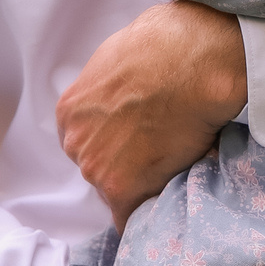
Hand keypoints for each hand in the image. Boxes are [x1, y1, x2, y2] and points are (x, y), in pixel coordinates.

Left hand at [57, 1, 246, 229]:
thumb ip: (112, 90)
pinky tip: (167, 204)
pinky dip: (148, 213)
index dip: (115, 147)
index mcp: (71, 112)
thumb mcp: (119, 60)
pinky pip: (130, 217)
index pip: (87, 144)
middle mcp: (76, 143)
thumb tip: (128, 97)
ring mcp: (96, 168)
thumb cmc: (167, 48)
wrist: (193, 63)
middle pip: (97, 170)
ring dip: (142, 188)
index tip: (136, 146)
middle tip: (160, 156)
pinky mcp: (123, 188)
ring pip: (116, 194)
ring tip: (174, 171)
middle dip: (126, 167)